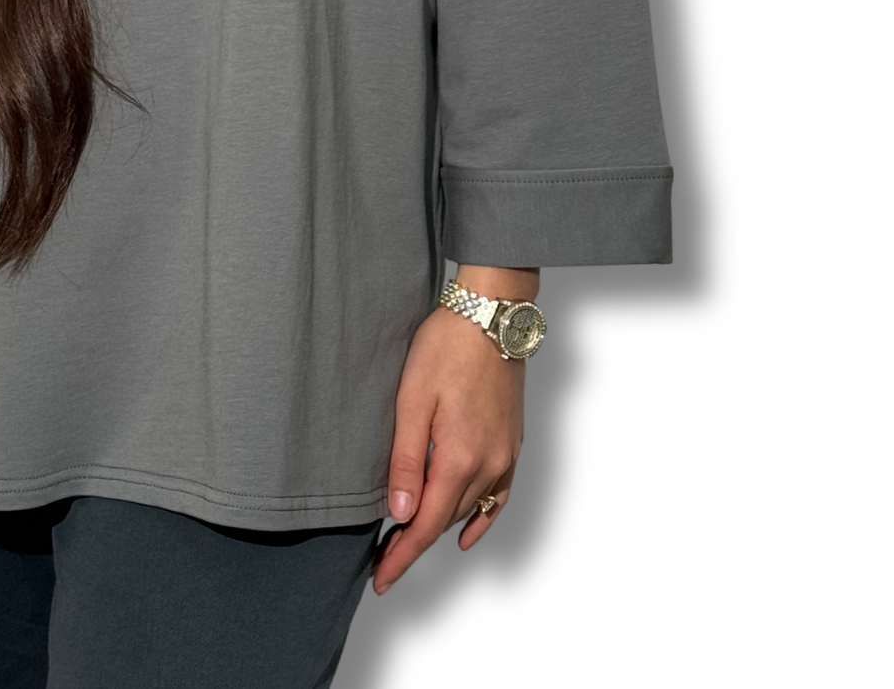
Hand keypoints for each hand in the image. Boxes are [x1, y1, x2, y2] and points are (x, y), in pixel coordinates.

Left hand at [371, 268, 532, 593]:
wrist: (490, 315)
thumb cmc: (446, 347)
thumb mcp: (412, 400)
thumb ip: (407, 460)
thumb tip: (401, 513)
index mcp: (459, 457)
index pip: (427, 524)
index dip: (402, 555)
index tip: (381, 579)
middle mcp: (488, 465)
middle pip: (446, 520)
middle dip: (414, 542)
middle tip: (383, 557)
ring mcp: (505, 456)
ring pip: (469, 508)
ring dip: (441, 527)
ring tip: (410, 541)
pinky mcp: (512, 444)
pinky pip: (498, 496)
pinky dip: (481, 519)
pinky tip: (466, 532)